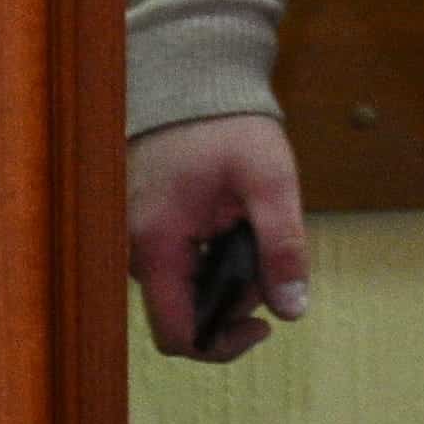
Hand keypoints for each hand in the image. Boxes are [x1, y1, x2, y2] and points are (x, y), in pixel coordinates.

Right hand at [127, 112, 307, 360]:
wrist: (194, 78)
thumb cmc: (229, 126)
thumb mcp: (270, 182)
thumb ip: (282, 247)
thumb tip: (292, 309)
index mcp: (155, 244)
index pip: (176, 334)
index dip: (221, 344)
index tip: (262, 325)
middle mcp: (131, 248)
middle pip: (181, 312)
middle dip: (231, 301)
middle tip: (266, 255)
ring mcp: (133, 236)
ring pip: (180, 287)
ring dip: (221, 277)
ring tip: (250, 229)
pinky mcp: (143, 224)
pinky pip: (174, 262)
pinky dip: (207, 257)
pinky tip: (232, 224)